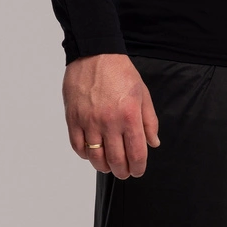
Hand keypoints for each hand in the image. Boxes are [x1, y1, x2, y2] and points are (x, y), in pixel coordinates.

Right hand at [62, 52, 159, 178]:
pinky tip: (91, 153)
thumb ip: (149, 121)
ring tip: (108, 166)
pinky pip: (78, 146)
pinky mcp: (73, 118)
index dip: (138, 167)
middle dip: (122, 171)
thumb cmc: (121, 72)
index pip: (136, 153)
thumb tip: (152, 143)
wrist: (95, 54)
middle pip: (116, 160)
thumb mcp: (143, 94)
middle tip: (124, 172)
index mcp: (129, 116)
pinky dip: (85, 155)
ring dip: (103, 167)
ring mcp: (89, 121)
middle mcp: (109, 121)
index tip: (138, 171)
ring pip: (95, 158)